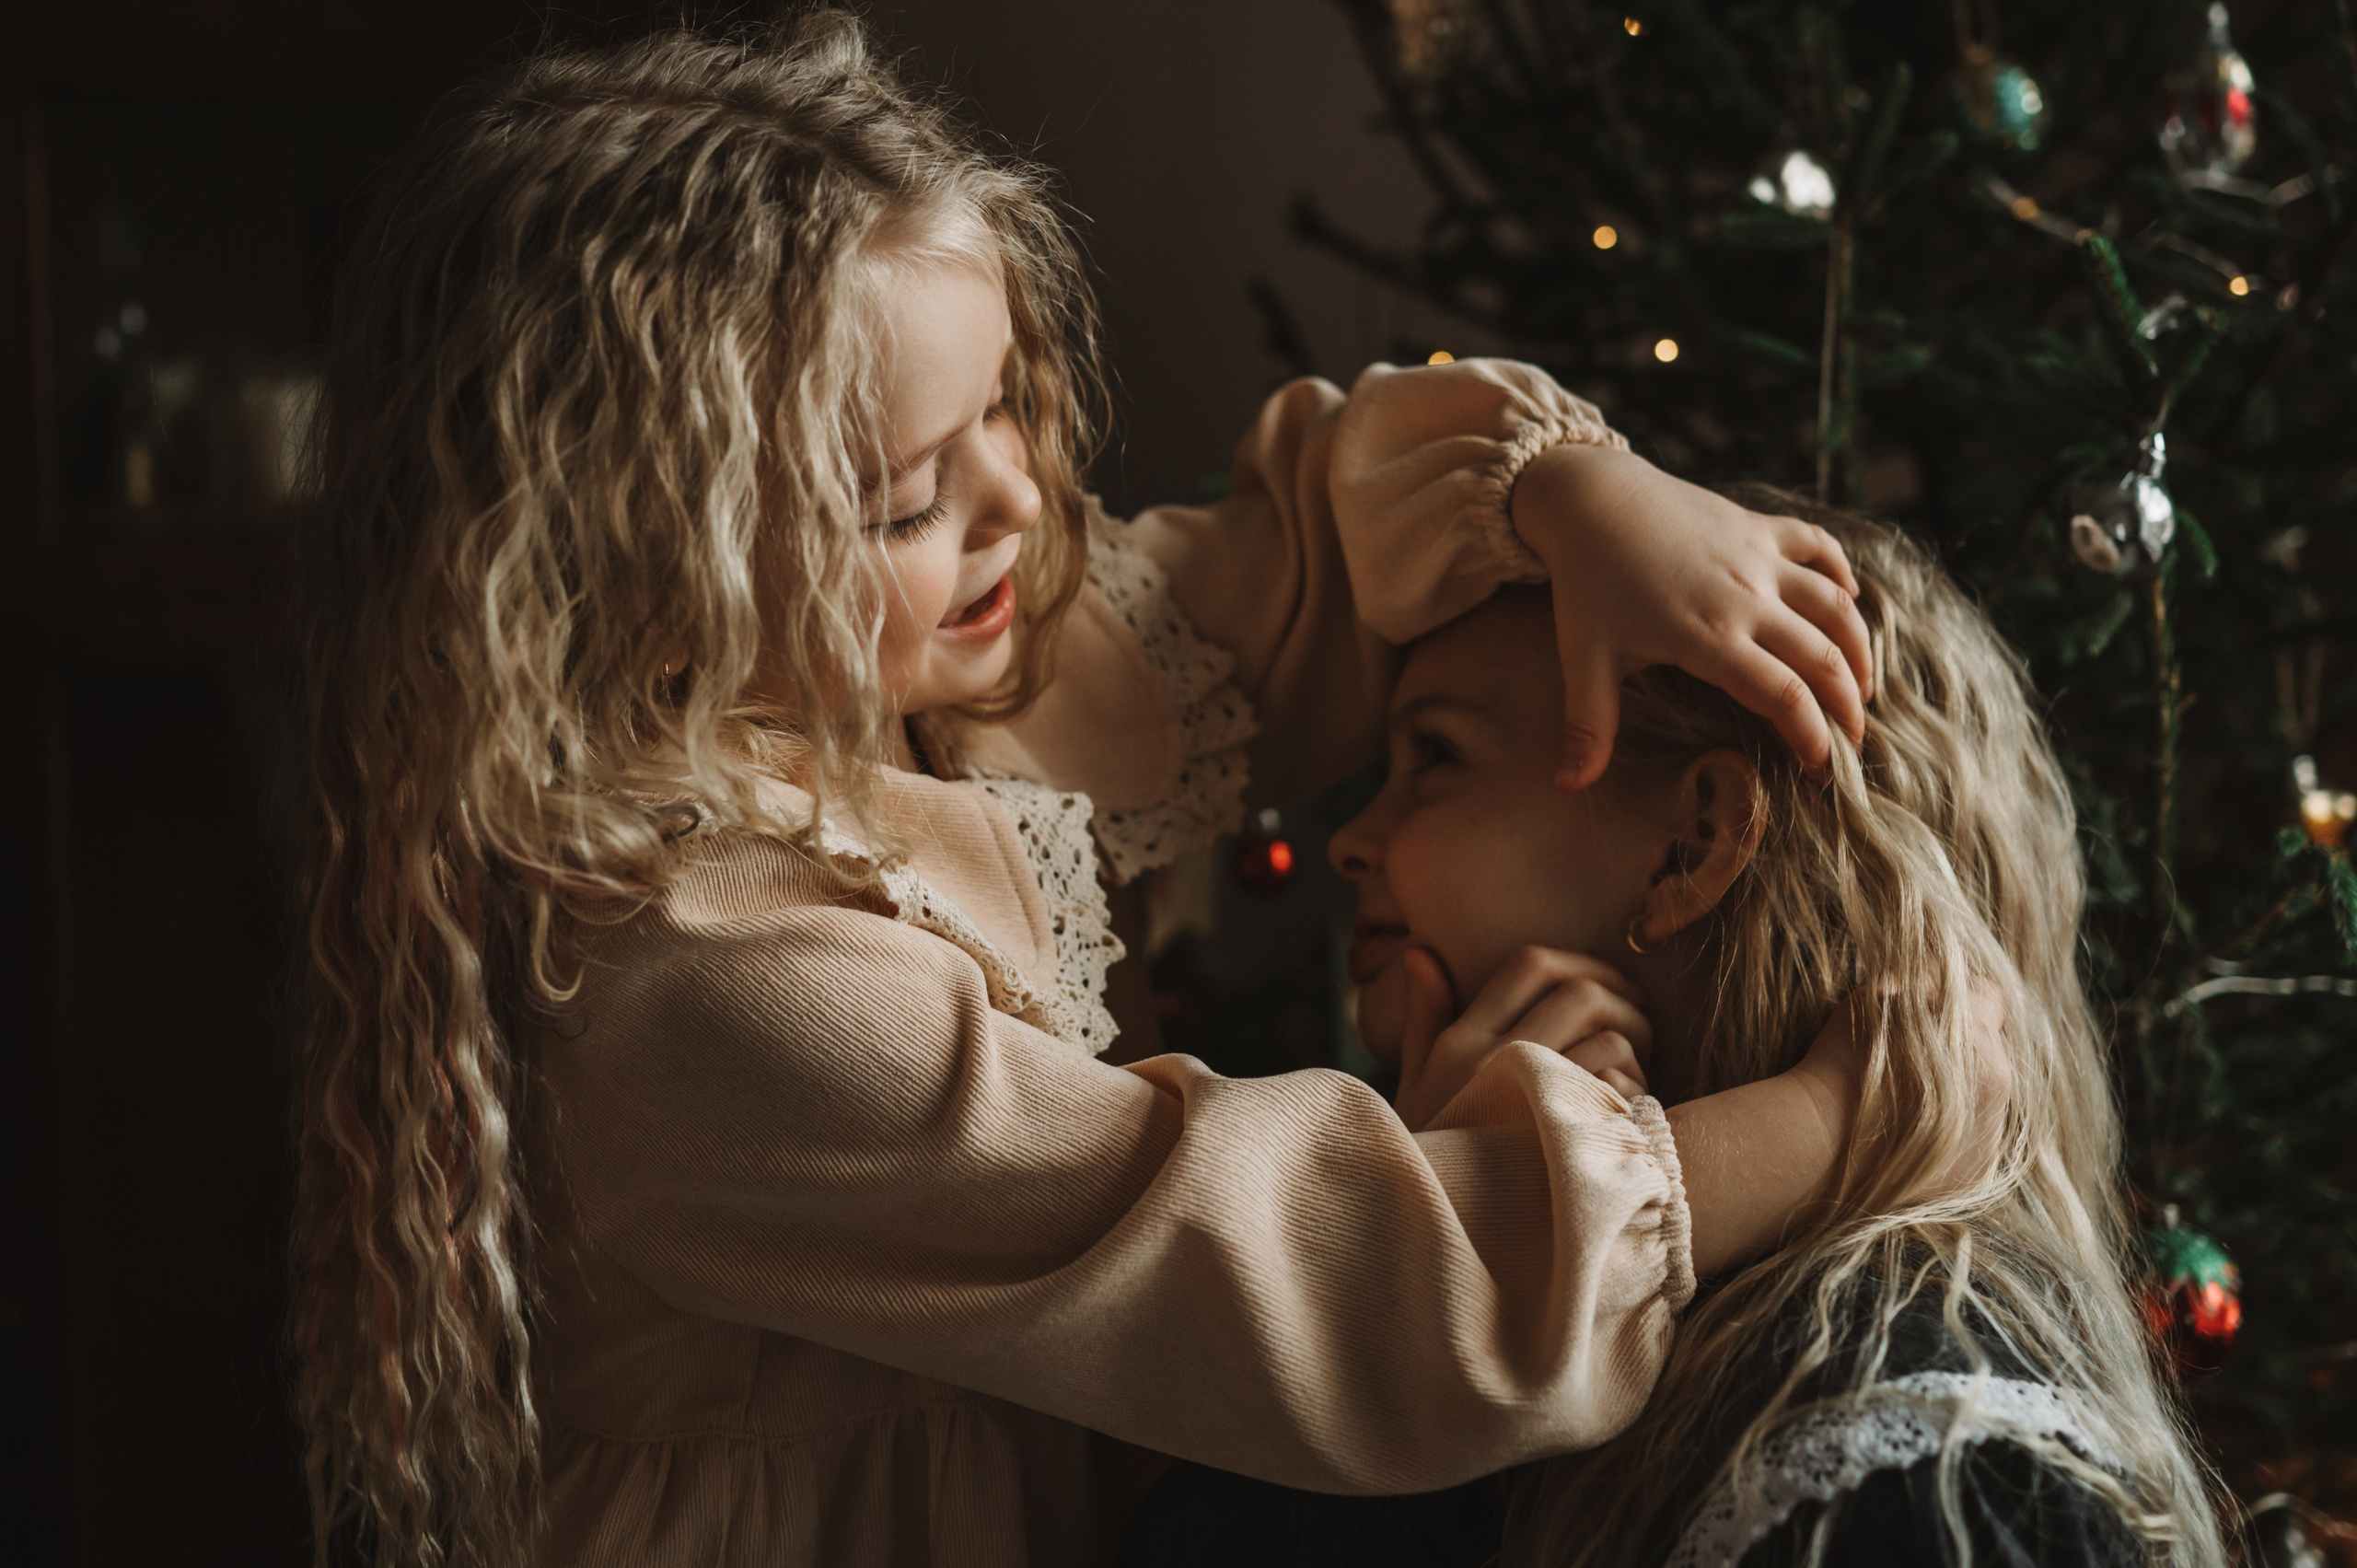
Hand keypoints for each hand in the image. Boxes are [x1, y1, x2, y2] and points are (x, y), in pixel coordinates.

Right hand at [1393, 945, 1651, 1131]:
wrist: (1430, 1225)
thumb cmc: (1430, 1154)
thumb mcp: (1414, 1083)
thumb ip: (1424, 1019)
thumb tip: (1420, 953)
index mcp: (1459, 1040)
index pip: (1530, 964)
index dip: (1583, 961)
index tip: (1608, 982)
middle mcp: (1490, 1059)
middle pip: (1580, 991)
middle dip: (1624, 998)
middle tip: (1641, 1021)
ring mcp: (1525, 1100)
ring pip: (1608, 1037)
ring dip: (1636, 1049)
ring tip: (1639, 1069)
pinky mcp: (1558, 1138)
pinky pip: (1617, 1089)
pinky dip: (1635, 1091)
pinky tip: (1630, 1110)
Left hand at [1511, 444, 1873, 788]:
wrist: (1588, 498)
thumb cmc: (1586, 584)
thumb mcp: (1582, 658)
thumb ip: (1588, 726)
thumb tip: (1568, 787)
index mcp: (1709, 636)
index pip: (1783, 695)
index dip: (1812, 735)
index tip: (1822, 767)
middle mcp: (1746, 596)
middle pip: (1821, 656)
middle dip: (1847, 705)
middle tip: (1854, 740)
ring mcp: (1757, 556)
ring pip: (1835, 603)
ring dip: (1858, 647)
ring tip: (1861, 686)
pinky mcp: (1757, 526)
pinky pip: (1817, 545)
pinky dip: (1841, 572)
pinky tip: (1850, 599)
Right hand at [1785, 982, 2012, 1199]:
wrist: (1822, 1143)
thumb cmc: (1841, 1061)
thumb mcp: (1877, 995)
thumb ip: (1922, 978)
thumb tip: (1944, 970)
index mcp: (1977, 1035)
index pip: (1989, 997)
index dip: (1960, 997)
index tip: (1930, 1009)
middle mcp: (1998, 1083)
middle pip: (1988, 1052)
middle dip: (1958, 1051)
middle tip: (1908, 1062)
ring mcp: (1990, 1134)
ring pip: (1983, 1100)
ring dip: (1956, 1096)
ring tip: (1904, 1104)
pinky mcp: (1975, 1173)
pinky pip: (1973, 1146)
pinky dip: (1950, 1140)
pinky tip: (1909, 1140)